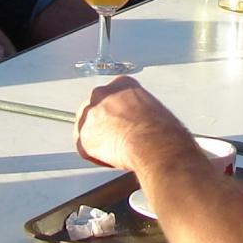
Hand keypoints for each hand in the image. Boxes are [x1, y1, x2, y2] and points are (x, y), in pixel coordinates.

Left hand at [74, 76, 197, 172]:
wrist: (152, 143)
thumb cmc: (159, 129)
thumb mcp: (154, 107)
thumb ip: (137, 110)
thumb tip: (138, 121)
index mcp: (121, 83)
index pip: (111, 96)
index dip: (117, 113)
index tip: (123, 122)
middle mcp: (101, 94)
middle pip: (95, 110)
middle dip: (104, 125)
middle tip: (119, 138)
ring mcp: (89, 115)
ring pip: (88, 129)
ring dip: (99, 140)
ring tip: (117, 150)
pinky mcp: (83, 136)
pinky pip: (84, 150)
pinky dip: (96, 157)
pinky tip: (112, 158)